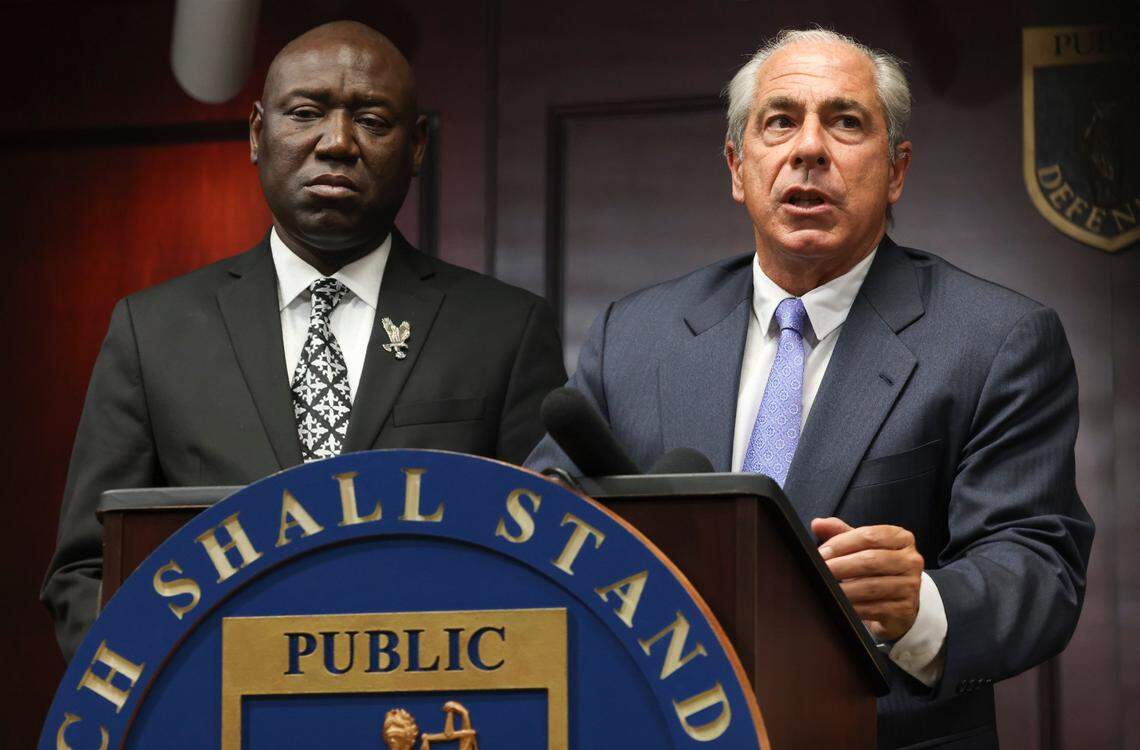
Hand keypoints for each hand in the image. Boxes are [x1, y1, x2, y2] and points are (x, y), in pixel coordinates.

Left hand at [811, 517, 923, 640]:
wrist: (899, 600)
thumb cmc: (877, 568)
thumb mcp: (861, 546)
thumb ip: (840, 532)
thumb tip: (817, 524)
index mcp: (901, 538)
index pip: (869, 536)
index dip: (841, 543)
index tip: (821, 553)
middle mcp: (910, 560)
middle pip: (870, 560)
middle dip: (840, 566)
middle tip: (821, 572)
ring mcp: (910, 586)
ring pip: (871, 586)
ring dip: (844, 589)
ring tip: (827, 589)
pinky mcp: (905, 609)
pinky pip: (874, 608)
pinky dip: (853, 607)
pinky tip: (840, 606)